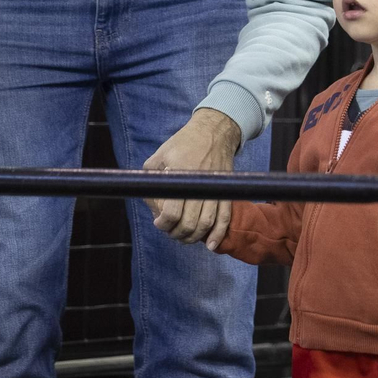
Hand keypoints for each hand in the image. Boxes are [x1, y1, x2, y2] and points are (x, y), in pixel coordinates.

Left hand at [145, 109, 243, 248]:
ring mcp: (215, 188)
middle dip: (176, 233)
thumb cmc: (182, 144)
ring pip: (206, 224)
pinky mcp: (225, 191)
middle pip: (189, 222)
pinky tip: (210, 245)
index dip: (163, 223)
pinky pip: (225, 218)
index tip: (158, 223)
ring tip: (184, 237)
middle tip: (170, 231)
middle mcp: (199, 182)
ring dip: (194, 237)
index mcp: (180, 172)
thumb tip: (155, 210)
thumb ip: (151, 182)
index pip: (171, 211)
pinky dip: (218, 234)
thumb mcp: (159, 156)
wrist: (213, 132)